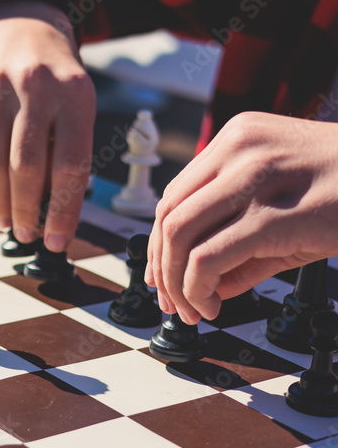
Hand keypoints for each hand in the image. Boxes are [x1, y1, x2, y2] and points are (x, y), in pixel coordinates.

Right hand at [0, 0, 94, 250]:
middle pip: (25, 167)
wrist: (15, 24)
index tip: (57, 240)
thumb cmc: (55, 75)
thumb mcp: (76, 102)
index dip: (62, 210)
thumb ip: (68, 148)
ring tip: (7, 221)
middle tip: (29, 234)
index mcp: (72, 93)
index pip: (69, 164)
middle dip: (26, 210)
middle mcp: (33, 88)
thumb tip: (55, 209)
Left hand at [146, 112, 337, 323]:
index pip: (174, 194)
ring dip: (174, 281)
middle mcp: (238, 149)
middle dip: (160, 265)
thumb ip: (240, 236)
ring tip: (192, 309)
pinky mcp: (274, 215)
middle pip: (167, 214)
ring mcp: (254, 178)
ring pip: (178, 234)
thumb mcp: (288, 202)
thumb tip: (202, 285)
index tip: (163, 276)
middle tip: (172, 302)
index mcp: (237, 138)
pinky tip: (212, 306)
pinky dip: (196, 288)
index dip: (160, 241)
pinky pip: (207, 257)